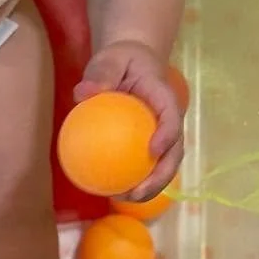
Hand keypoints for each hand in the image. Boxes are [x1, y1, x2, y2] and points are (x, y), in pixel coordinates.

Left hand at [76, 40, 186, 199]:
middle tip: (137, 192)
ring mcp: (162, 136)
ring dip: (150, 187)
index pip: (172, 117)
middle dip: (161, 177)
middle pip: (174, 152)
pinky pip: (145, 166)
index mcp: (165, 97)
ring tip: (126, 199)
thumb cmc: (122, 60)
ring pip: (164, 166)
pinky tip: (112, 191)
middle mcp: (169, 120)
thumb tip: (83, 93)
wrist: (132, 62)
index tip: (153, 150)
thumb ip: (101, 73)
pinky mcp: (150, 145)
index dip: (167, 135)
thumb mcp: (111, 59)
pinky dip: (133, 181)